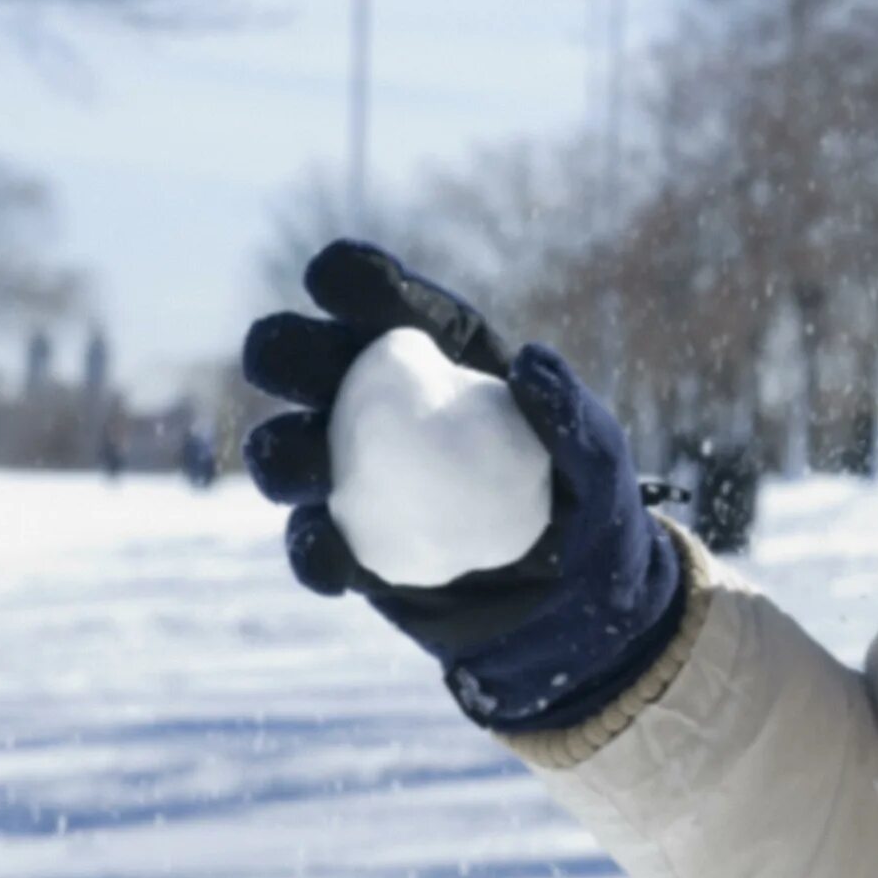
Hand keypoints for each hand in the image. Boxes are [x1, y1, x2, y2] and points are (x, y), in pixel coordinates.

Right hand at [241, 240, 684, 733]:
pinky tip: (334, 562)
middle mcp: (379, 405)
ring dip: (279, 453)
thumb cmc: (590, 502)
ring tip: (302, 468)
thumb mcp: (598, 454)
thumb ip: (568, 409)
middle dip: (281, 354)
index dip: (349, 282)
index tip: (329, 279)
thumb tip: (531, 361)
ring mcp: (355, 473)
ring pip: (287, 450)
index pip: (386, 304)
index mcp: (439, 357)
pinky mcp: (350, 544)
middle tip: (279, 360)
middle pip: (305, 364)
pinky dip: (314, 552)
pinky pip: (313, 545)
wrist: (576, 597)